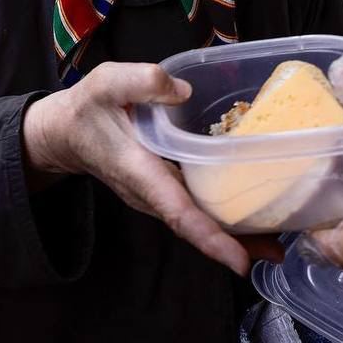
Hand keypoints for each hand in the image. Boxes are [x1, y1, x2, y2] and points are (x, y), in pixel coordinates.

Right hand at [22, 62, 283, 275]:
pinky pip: (192, 210)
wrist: (63, 133)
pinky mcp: (160, 191)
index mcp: (140, 170)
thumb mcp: (108, 82)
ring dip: (232, 234)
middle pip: (194, 226)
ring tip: (275, 241)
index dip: (210, 237)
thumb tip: (184, 92)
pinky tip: (249, 213)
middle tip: (279, 252)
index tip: (241, 261)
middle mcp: (149, 193)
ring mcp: (154, 196)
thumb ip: (143, 81)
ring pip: (195, 222)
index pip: (178, 211)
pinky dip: (220, 218)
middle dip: (235, 242)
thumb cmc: (87, 107)